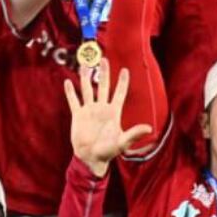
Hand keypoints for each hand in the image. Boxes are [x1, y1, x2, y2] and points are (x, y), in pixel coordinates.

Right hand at [63, 61, 151, 177]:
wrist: (91, 157)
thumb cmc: (109, 151)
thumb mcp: (123, 142)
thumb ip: (134, 134)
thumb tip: (149, 128)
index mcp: (114, 112)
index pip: (120, 93)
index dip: (123, 82)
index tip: (126, 70)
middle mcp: (102, 108)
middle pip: (103, 86)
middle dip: (104, 73)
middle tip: (104, 59)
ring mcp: (89, 110)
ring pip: (88, 89)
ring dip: (86, 78)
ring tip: (85, 65)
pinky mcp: (78, 116)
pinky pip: (74, 101)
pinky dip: (71, 92)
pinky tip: (68, 82)